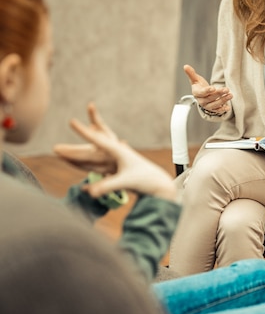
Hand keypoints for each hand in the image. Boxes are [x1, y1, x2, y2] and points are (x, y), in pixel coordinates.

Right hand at [54, 103, 176, 201]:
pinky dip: (85, 165)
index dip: (83, 131)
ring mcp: (114, 162)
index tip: (71, 121)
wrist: (159, 185)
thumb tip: (90, 192)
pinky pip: (95, 166)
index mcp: (118, 151)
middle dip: (72, 150)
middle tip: (56, 148)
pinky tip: (76, 168)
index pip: (96, 140)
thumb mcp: (125, 182)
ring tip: (62, 154)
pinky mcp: (115, 170)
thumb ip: (107, 185)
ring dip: (77, 157)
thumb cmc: (145, 181)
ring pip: (91, 157)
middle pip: (89, 149)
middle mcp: (115, 153)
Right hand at [184, 64, 232, 113]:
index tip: (213, 88)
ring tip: (230, 95)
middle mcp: (201, 101)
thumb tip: (185, 66)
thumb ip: (191, 73)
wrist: (202, 95)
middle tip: (226, 89)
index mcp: (197, 93)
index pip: (202, 92)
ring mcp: (207, 106)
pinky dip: (222, 109)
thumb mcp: (195, 79)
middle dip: (219, 94)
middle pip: (210, 98)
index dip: (207, 90)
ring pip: (215, 104)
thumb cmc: (199, 86)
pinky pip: (217, 110)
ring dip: (223, 100)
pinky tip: (228, 107)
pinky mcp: (212, 109)